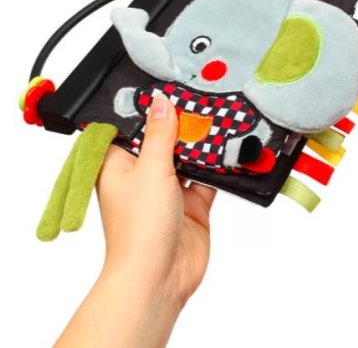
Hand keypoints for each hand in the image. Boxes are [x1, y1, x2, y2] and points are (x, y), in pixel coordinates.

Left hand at [97, 93, 215, 304]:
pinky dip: (218, 166)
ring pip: (187, 157)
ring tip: (218, 116)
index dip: (144, 109)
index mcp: (119, 165)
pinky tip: (230, 149)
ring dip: (202, 144)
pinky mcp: (192, 205)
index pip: (129, 128)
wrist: (160, 277)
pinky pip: (207, 178)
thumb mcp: (150, 168)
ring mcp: (169, 190)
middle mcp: (143, 176)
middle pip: (163, 140)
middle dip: (181, 124)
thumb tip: (161, 101)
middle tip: (200, 97)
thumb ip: (160, 133)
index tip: (164, 88)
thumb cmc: (139, 227)